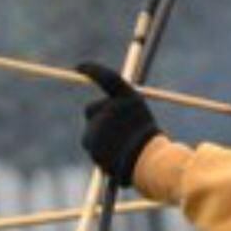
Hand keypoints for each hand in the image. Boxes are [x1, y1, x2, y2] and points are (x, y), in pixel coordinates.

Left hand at [78, 62, 161, 186]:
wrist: (149, 163)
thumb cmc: (150, 142)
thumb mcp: (141, 119)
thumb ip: (122, 109)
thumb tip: (105, 105)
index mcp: (128, 98)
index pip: (106, 77)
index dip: (93, 69)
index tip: (80, 66)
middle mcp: (110, 107)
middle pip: (92, 109)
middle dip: (98, 117)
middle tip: (112, 129)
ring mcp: (98, 124)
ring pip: (92, 129)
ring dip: (102, 137)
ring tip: (121, 147)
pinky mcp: (90, 140)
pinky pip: (91, 143)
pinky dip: (100, 150)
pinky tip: (115, 156)